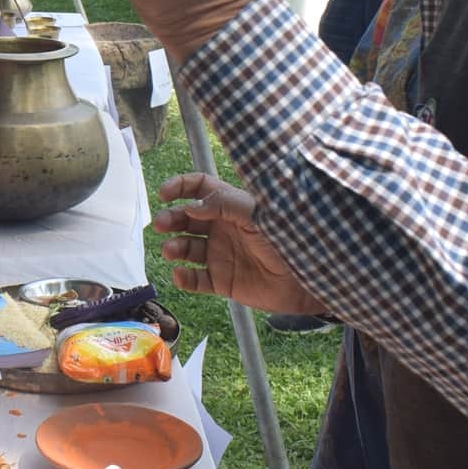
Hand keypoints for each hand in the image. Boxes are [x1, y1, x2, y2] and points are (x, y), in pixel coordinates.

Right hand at [154, 173, 328, 314]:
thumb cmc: (288, 239)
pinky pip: (195, 280)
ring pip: (186, 249)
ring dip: (174, 248)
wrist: (307, 280)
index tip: (164, 193)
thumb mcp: (257, 214)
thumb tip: (191, 206)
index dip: (180, 187)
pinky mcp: (222, 281)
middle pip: (186, 219)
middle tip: (161, 224)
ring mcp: (220, 255)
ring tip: (171, 251)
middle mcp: (222, 228)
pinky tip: (181, 276)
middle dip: (170, 218)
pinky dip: (184, 279)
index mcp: (231, 207)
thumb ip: (224, 204)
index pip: (200, 188)